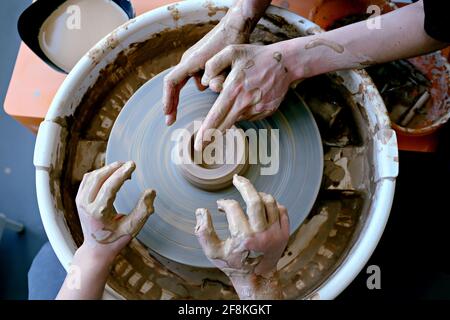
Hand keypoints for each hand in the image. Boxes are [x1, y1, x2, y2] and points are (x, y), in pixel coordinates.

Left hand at [75, 161, 155, 263]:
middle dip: (115, 168)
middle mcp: (85, 206)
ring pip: (92, 176)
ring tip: (123, 168)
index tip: (133, 164)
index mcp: (98, 213)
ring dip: (108, 169)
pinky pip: (88, 179)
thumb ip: (143, 210)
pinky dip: (101, 173)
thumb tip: (151, 191)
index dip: (122, 173)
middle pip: (99, 178)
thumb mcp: (132, 228)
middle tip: (130, 164)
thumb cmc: (116, 239)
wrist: (96, 250)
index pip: (109, 187)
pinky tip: (113, 174)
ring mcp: (80, 201)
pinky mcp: (79, 198)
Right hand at [163, 5, 258, 125]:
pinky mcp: (202, 62)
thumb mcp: (224, 63)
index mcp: (190, 61)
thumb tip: (204, 88)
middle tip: (171, 121)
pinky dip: (206, 83)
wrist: (236, 26)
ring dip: (201, 89)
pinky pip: (199, 77)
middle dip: (172, 104)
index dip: (168, 100)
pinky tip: (221, 82)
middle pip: (175, 85)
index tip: (167, 115)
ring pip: (194, 83)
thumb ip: (215, 78)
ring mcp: (194, 61)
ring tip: (218, 84)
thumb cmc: (230, 42)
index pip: (171, 82)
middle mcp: (188, 61)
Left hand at [194, 43, 295, 150]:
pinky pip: (249, 115)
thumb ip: (212, 64)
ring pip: (236, 118)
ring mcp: (257, 109)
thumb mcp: (231, 51)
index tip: (197, 146)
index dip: (206, 132)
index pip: (216, 115)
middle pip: (224, 125)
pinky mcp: (266, 112)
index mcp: (234, 88)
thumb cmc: (255, 56)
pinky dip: (245, 109)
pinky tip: (251, 96)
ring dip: (232, 113)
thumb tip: (204, 83)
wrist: (285, 63)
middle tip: (200, 147)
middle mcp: (245, 102)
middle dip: (211, 136)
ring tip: (241, 93)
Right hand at [195, 175, 289, 299]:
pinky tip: (262, 205)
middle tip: (237, 179)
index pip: (233, 208)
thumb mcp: (212, 252)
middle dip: (244, 186)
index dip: (224, 203)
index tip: (220, 205)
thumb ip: (203, 232)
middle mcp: (262, 235)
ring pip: (270, 202)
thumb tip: (201, 211)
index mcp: (244, 239)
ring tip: (249, 195)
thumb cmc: (233, 264)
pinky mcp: (285, 233)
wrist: (257, 278)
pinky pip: (282, 209)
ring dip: (258, 194)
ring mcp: (276, 233)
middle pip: (255, 200)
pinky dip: (272, 204)